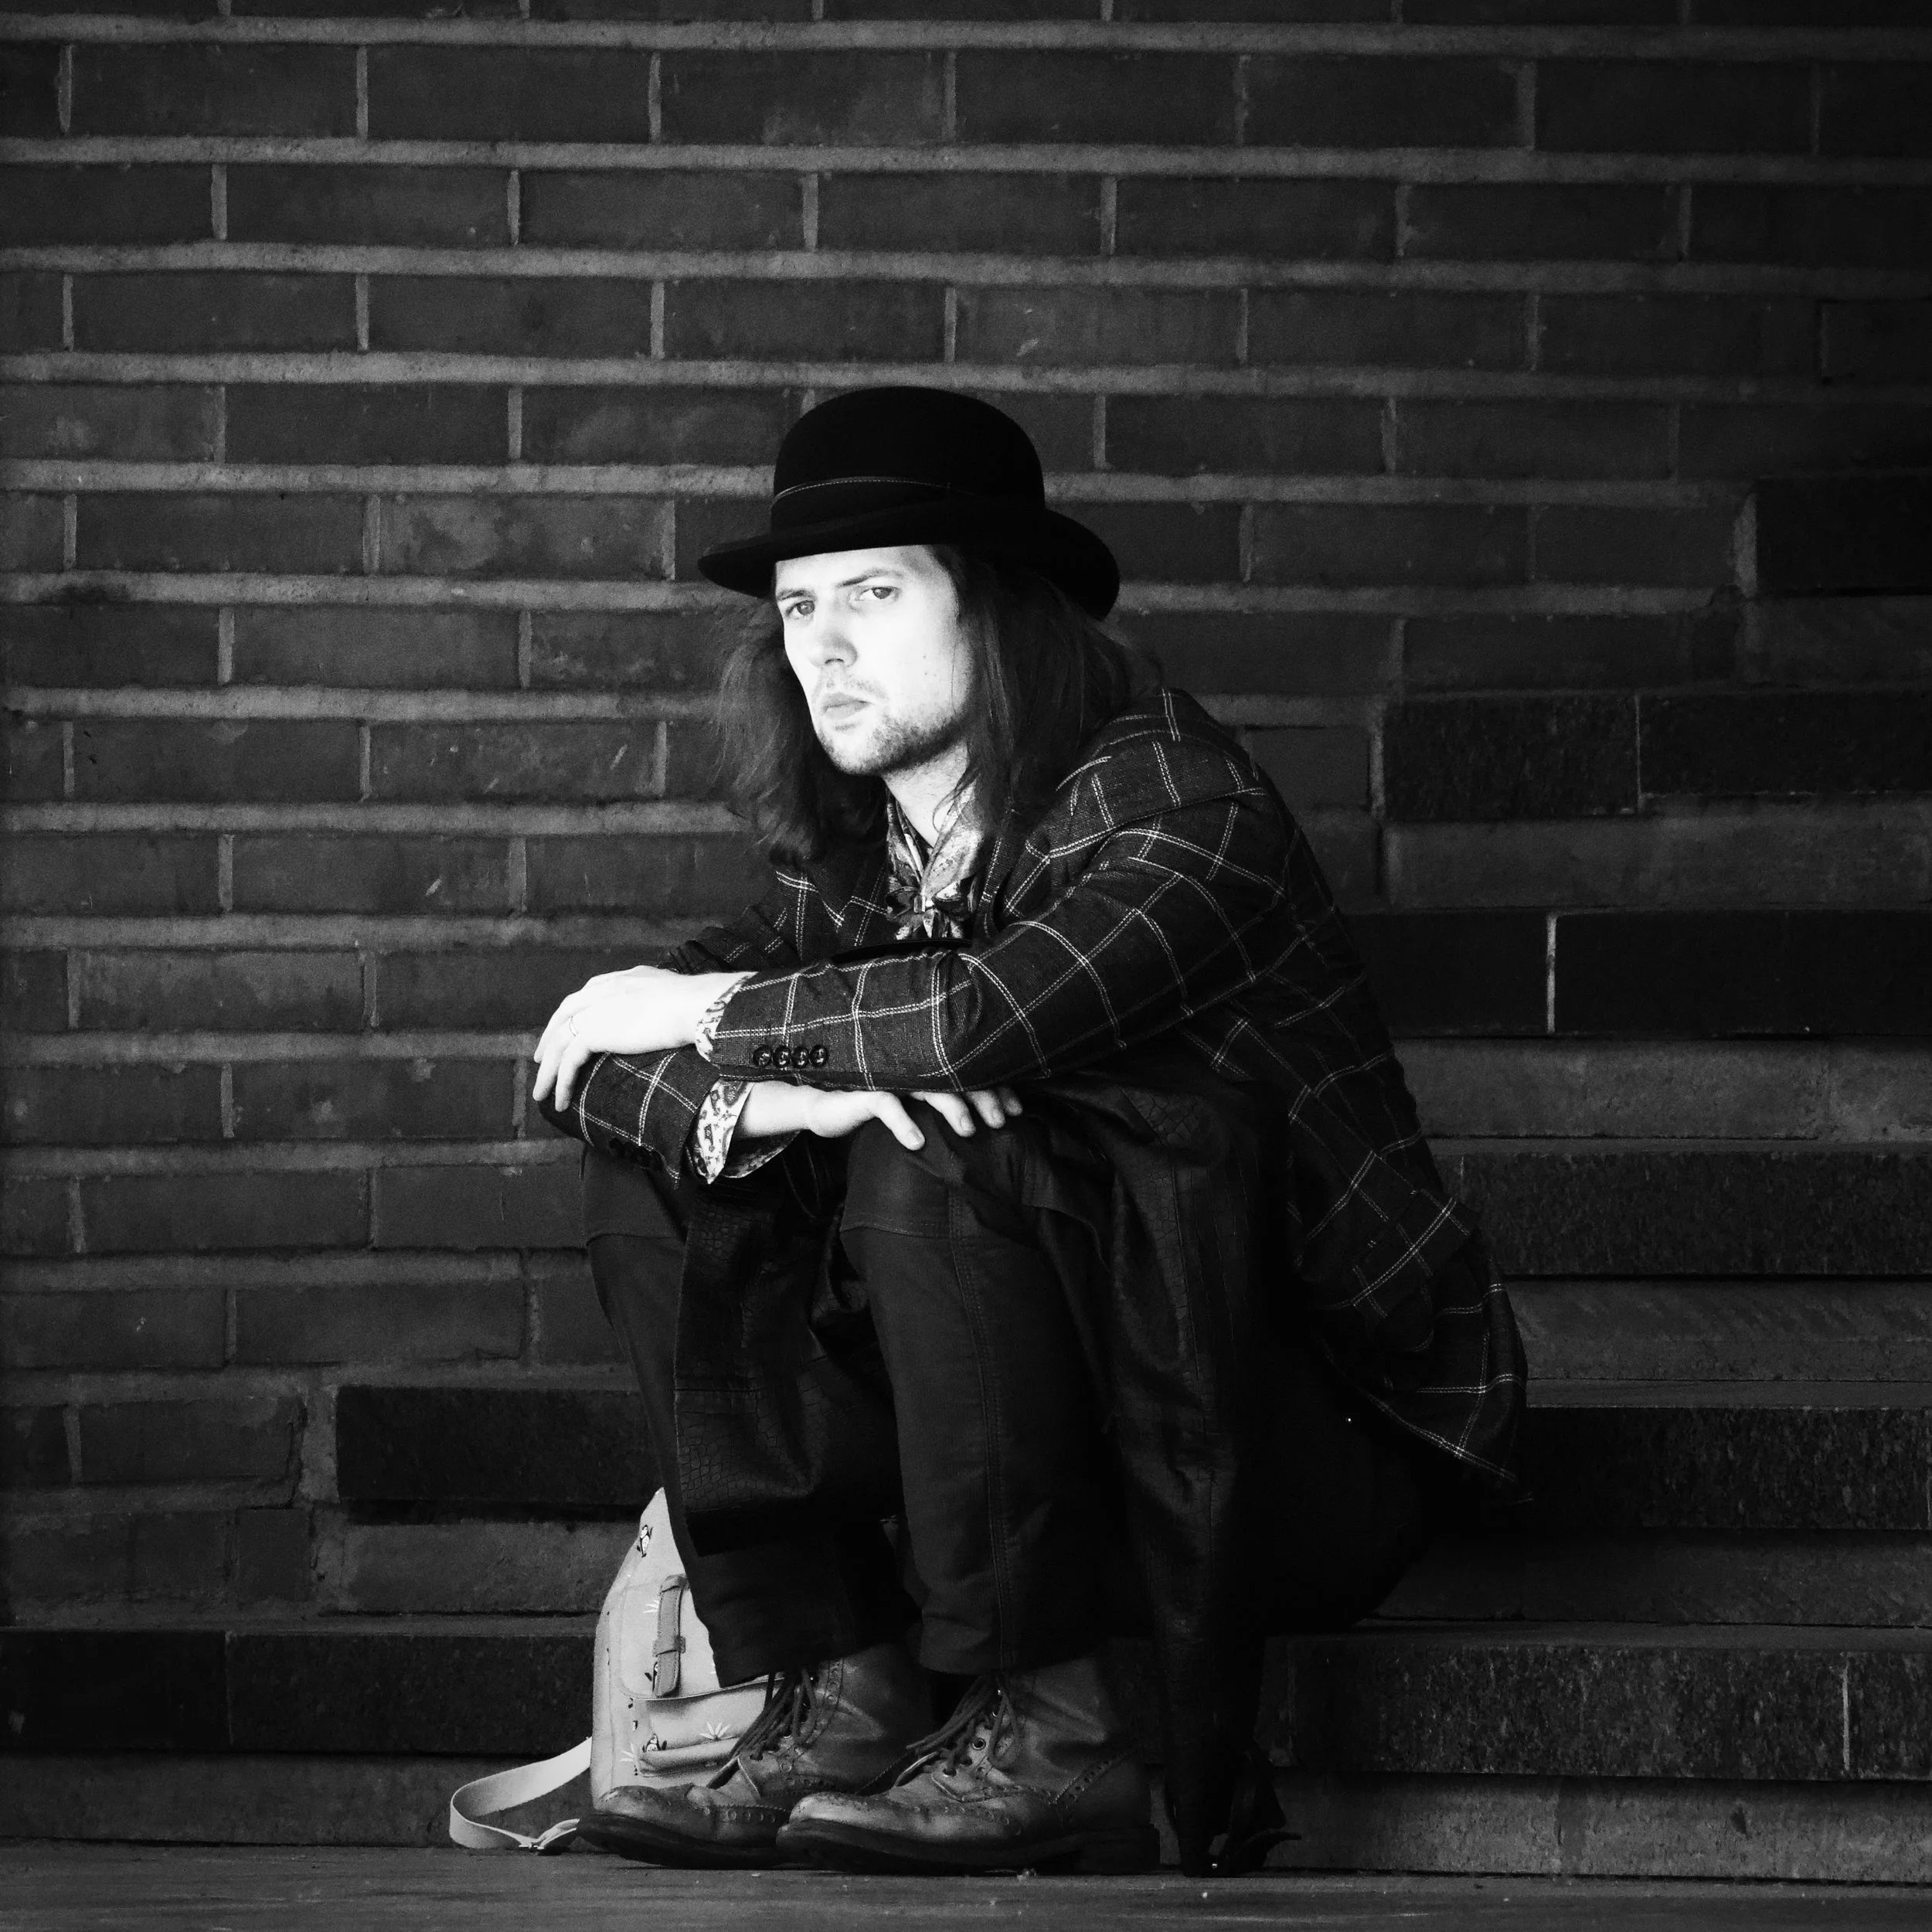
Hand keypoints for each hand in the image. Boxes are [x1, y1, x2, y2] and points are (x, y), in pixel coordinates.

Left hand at [532, 966, 736, 1109]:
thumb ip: (656, 1001)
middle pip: (564, 1017)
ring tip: (542, 1093)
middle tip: (540, 1061)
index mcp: (620, 980)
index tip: (564, 1030)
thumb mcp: (670, 995)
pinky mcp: (594, 1032)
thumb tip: (664, 1013)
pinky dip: (561, 1082)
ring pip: (559, 1043)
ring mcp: (595, 1010)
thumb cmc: (695, 1004)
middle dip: (549, 1040)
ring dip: (548, 1071)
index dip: (571, 1015)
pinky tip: (560, 1100)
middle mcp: (602, 990)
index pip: (585, 997)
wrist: (695, 1004)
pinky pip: (568, 1061)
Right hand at [740, 1082, 1023, 1149]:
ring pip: (928, 1086)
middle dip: (983, 1097)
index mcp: (931, 1067)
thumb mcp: (914, 1106)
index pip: (971, 1072)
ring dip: (951, 1108)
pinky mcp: (865, 1089)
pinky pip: (887, 1104)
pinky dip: (903, 1123)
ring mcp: (891, 1075)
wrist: (825, 1104)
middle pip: (958, 1076)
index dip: (997, 1087)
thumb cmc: (877, 1105)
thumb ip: (943, 1106)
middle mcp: (915, 1066)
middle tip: (1001, 1121)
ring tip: (968, 1131)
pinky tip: (917, 1144)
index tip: (1017, 1110)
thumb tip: (987, 1123)